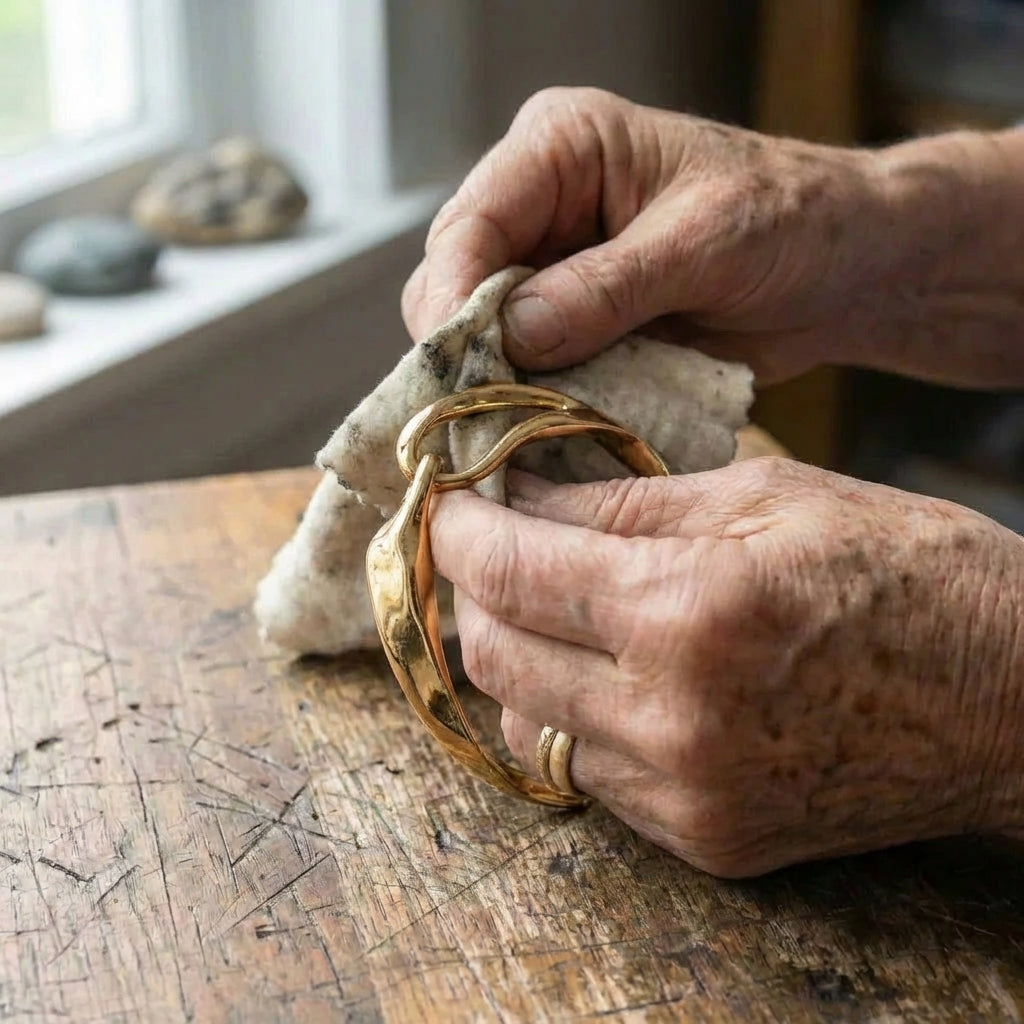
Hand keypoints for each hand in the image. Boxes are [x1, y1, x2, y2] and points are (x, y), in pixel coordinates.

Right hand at [403, 87, 1023, 387]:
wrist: (839, 270)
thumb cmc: (789, 220)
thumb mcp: (703, 243)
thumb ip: (608, 287)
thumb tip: (514, 335)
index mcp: (561, 148)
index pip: (471, 222)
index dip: (453, 297)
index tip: (455, 367)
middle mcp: (540, 207)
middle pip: (456, 282)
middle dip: (465, 350)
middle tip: (480, 415)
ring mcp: (550, 271)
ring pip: (481, 335)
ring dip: (496, 384)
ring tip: (513, 430)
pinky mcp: (570, 325)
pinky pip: (526, 370)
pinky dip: (531, 403)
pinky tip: (541, 430)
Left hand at [429, 459, 1023, 876]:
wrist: (1015, 701)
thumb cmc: (909, 572)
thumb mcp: (766, 495)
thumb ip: (626, 502)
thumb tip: (524, 494)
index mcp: (691, 612)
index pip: (513, 571)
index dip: (462, 529)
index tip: (448, 501)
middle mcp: (674, 720)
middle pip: (496, 657)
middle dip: (472, 592)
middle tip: (488, 546)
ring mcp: (688, 796)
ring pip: (527, 726)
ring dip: (513, 658)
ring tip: (543, 605)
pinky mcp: (707, 840)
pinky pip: (588, 775)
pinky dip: (570, 715)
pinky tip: (602, 670)